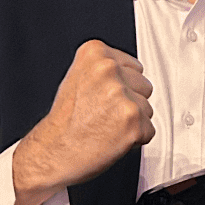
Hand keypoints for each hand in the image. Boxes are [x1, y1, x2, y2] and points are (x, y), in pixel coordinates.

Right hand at [12, 40, 153, 204]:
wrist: (54, 151)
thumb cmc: (65, 121)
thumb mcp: (78, 77)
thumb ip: (105, 70)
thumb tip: (130, 72)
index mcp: (96, 54)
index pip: (135, 68)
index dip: (122, 87)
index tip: (102, 97)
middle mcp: (109, 70)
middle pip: (145, 86)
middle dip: (130, 102)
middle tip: (104, 114)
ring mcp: (121, 95)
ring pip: (148, 109)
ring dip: (133, 121)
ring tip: (106, 125)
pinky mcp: (132, 120)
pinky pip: (149, 130)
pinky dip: (136, 139)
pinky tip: (112, 138)